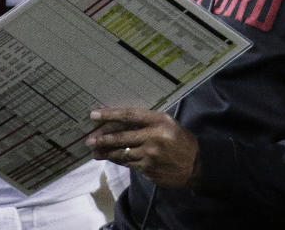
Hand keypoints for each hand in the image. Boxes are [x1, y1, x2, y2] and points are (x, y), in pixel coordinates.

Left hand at [86, 107, 200, 188]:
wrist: (196, 165)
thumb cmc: (179, 140)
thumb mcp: (167, 124)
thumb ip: (146, 122)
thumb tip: (118, 123)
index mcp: (158, 121)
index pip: (129, 116)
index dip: (110, 115)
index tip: (94, 114)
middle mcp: (153, 137)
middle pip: (121, 137)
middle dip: (102, 138)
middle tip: (89, 140)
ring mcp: (150, 155)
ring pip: (121, 153)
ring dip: (107, 152)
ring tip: (95, 152)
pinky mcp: (148, 169)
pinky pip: (128, 164)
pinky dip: (119, 160)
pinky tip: (112, 158)